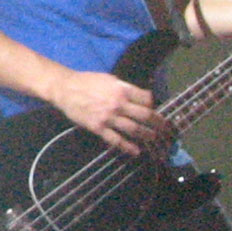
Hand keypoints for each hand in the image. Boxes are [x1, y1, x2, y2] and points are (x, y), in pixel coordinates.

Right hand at [52, 69, 171, 156]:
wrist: (66, 89)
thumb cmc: (87, 81)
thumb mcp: (109, 79)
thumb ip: (124, 88)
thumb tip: (139, 97)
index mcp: (121, 89)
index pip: (146, 99)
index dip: (153, 105)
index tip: (154, 110)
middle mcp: (118, 103)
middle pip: (145, 115)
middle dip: (158, 123)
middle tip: (165, 128)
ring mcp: (109, 117)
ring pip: (134, 129)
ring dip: (147, 135)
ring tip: (154, 138)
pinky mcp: (99, 128)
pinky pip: (117, 140)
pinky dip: (128, 147)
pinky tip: (136, 151)